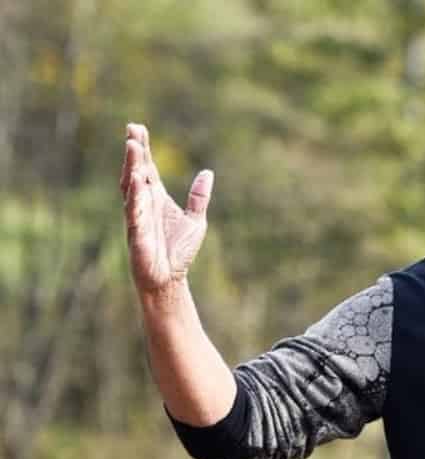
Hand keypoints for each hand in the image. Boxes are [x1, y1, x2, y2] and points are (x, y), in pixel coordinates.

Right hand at [120, 123, 212, 299]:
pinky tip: (136, 180)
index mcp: (156, 197)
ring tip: (132, 146)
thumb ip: (199, 197)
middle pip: (137, 171)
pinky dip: (135, 195)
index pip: (148, 168)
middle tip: (132, 129)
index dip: (143, 149)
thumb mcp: (195, 220)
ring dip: (131, 166)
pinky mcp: (136, 231)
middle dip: (134, 151)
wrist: (169, 278)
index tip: (138, 128)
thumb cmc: (178, 251)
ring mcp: (138, 215)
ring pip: (132, 186)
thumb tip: (208, 173)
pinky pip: (134, 210)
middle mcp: (144, 202)